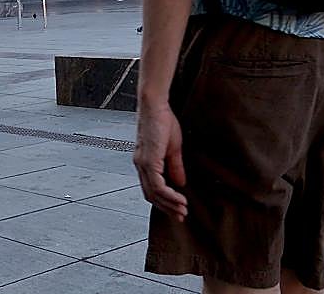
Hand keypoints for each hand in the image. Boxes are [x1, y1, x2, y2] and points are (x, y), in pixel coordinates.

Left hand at [133, 100, 187, 221]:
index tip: (178, 209)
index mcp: (144, 162)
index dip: (164, 201)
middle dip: (166, 208)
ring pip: (153, 193)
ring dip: (169, 204)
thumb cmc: (162, 121)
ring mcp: (143, 164)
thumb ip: (174, 166)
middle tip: (181, 216)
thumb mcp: (172, 148)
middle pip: (150, 195)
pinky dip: (169, 195)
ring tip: (183, 211)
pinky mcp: (148, 160)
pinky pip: (157, 185)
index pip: (151, 188)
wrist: (154, 105)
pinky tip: (180, 199)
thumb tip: (180, 183)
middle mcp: (140, 165)